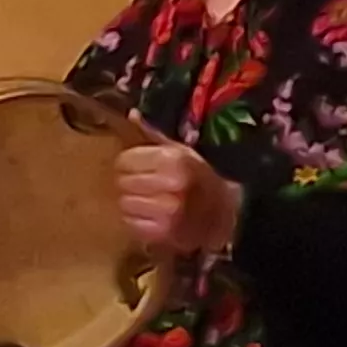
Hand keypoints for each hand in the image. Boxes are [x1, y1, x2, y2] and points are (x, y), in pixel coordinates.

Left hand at [115, 141, 241, 256]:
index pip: (124, 161)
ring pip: (124, 204)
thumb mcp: (181, 151)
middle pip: (122, 182)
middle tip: (144, 186)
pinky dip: (137, 221)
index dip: (127, 164)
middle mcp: (172, 183)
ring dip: (132, 203)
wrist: (225, 212)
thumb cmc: (197, 177)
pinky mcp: (164, 232)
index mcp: (174, 159)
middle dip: (129, 183)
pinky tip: (151, 216)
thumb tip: (132, 114)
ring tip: (148, 201)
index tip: (137, 168)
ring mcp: (168, 209)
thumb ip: (153, 134)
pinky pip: (131, 224)